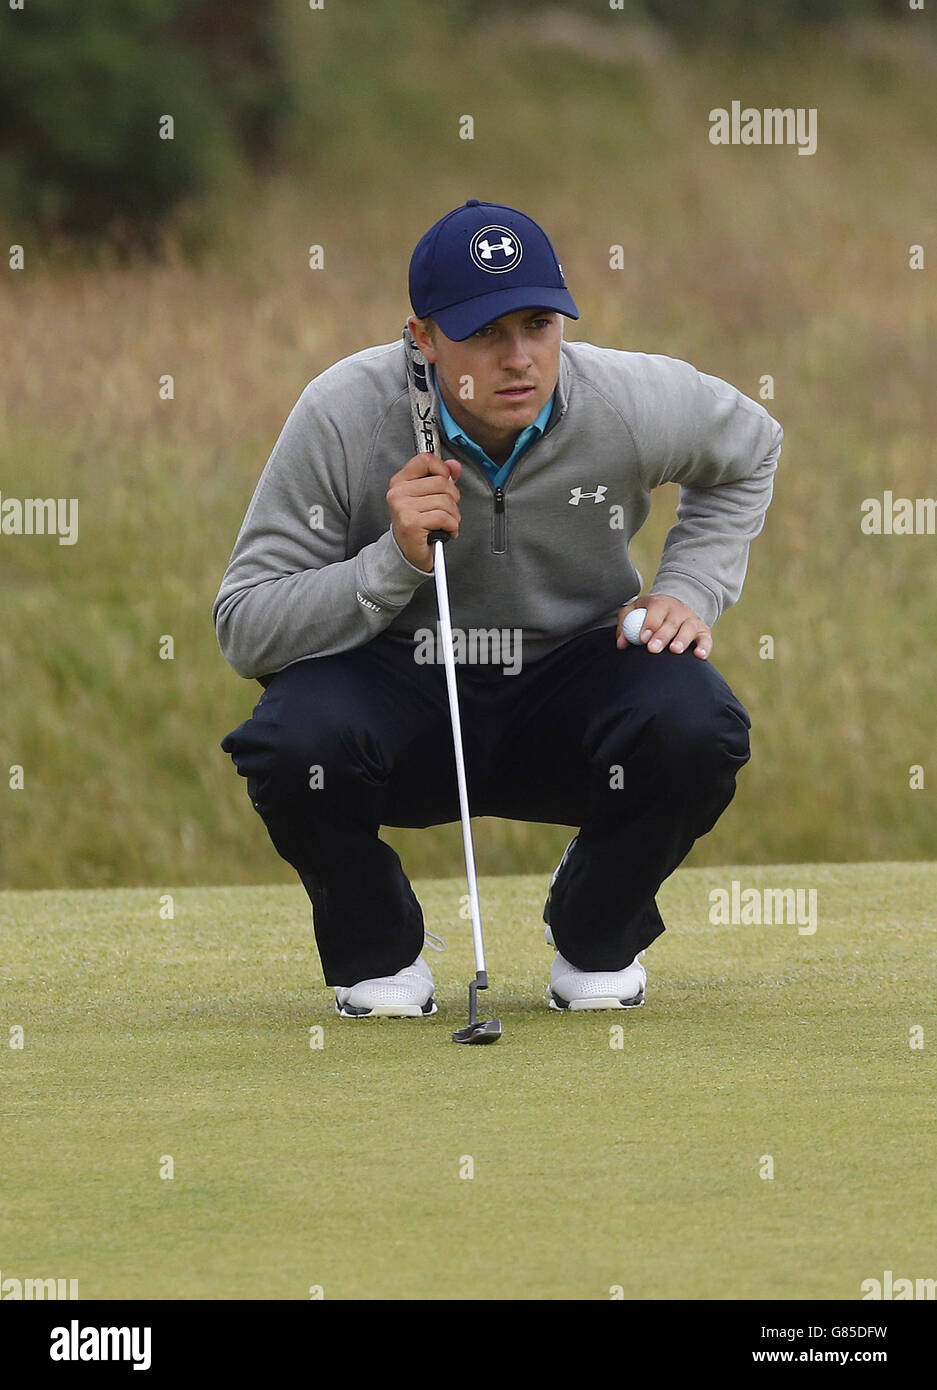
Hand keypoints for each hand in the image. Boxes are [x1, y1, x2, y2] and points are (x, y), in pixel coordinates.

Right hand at [386, 454, 461, 571]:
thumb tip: (454, 466)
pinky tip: (446, 531)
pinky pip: (444, 517)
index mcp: (400, 481)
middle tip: (448, 510)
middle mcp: (398, 492)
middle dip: (453, 498)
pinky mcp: (411, 523)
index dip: (442, 468)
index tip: (446, 480)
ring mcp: (403, 507)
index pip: (425, 459)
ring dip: (453, 515)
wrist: (408, 553)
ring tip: (447, 523)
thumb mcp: (428, 497)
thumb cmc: (418, 525)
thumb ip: (441, 477)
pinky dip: (451, 526)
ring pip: (445, 500)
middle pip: (441, 481)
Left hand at [616, 594, 712, 658]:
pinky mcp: (703, 630)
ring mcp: (692, 619)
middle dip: (663, 635)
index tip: (642, 638)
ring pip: (689, 628)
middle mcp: (678, 609)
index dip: (650, 623)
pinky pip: (706, 638)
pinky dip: (705, 646)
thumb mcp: (635, 612)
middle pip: (672, 621)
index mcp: (660, 602)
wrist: (673, 608)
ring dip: (682, 639)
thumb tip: (621, 644)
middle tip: (653, 649)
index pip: (656, 609)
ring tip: (674, 650)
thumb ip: (625, 625)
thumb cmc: (649, 614)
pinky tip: (699, 655)